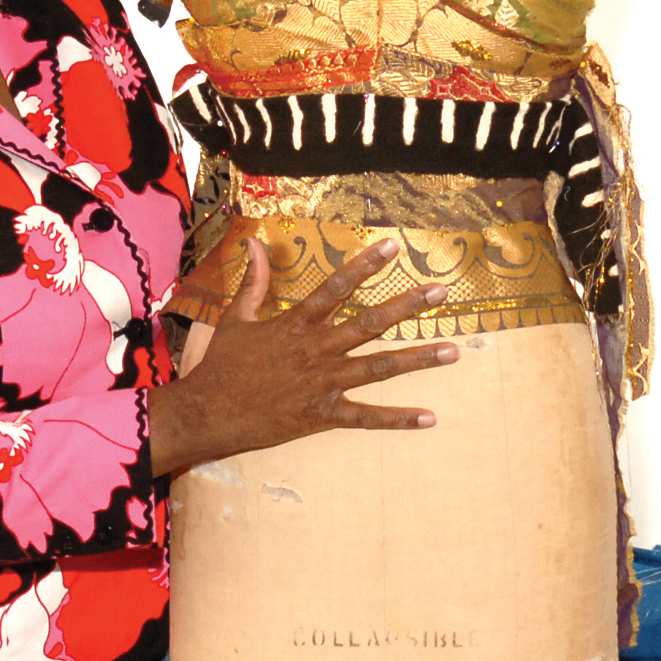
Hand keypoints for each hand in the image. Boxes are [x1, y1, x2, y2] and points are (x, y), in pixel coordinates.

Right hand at [148, 241, 455, 478]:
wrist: (207, 414)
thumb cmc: (221, 366)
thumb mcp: (235, 319)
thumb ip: (253, 281)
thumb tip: (252, 241)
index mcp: (296, 324)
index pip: (336, 287)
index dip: (364, 265)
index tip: (392, 247)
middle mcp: (316, 350)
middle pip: (369, 323)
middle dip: (407, 305)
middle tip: (441, 291)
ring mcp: (322, 383)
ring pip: (378, 368)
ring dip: (418, 359)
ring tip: (454, 351)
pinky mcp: (322, 415)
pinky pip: (366, 417)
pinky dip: (398, 419)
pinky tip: (429, 417)